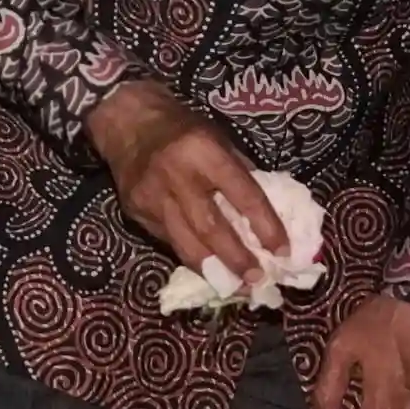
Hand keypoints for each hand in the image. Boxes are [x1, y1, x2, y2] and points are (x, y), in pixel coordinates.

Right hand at [92, 82, 284, 294]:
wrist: (127, 121)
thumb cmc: (182, 127)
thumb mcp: (219, 138)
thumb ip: (241, 173)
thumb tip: (268, 213)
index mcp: (205, 151)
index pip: (243, 195)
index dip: (266, 226)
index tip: (283, 250)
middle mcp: (178, 177)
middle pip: (211, 228)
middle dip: (237, 258)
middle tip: (258, 280)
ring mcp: (153, 197)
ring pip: (185, 244)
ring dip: (214, 270)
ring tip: (236, 287)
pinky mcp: (136, 212)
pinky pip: (168, 240)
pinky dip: (191, 256)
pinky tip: (208, 269)